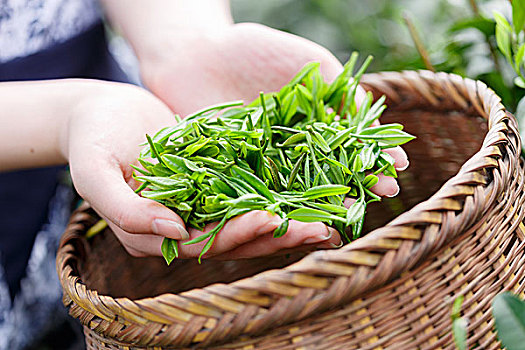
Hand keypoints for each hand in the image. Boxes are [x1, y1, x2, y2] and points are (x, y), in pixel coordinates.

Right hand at [66, 82, 340, 258]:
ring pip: (247, 223)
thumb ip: (124, 208)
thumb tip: (174, 232)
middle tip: (319, 230)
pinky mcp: (213, 186)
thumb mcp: (94, 171)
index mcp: (152, 233)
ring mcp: (199, 208)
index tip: (272, 219)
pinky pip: (248, 197)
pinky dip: (277, 199)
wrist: (103, 111)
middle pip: (234, 239)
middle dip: (276, 235)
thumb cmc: (93, 137)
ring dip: (286, 224)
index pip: (201, 242)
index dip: (237, 233)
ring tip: (327, 223)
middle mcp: (181, 228)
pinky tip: (308, 198)